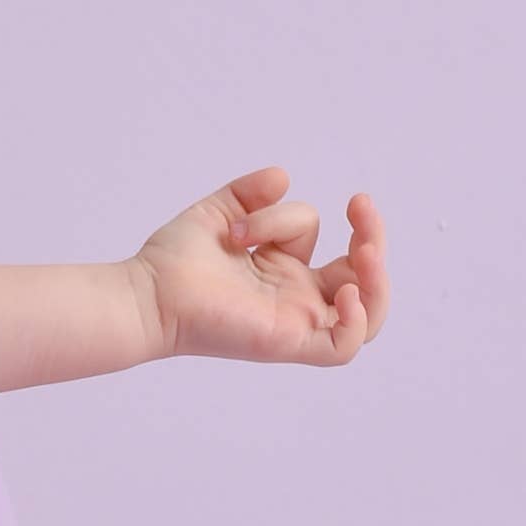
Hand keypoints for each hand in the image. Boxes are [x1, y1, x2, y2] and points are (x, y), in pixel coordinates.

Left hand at [131, 166, 387, 365]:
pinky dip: (358, 322)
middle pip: (365, 283)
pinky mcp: (287, 343)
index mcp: (288, 274)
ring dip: (378, 282)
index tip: (349, 198)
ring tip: (363, 248)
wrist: (147, 290)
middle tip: (358, 204)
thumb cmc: (175, 260)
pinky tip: (345, 292)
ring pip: (367, 319)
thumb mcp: (220, 212)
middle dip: (375, 240)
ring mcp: (295, 323)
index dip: (351, 225)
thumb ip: (251, 193)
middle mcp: (297, 300)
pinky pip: (341, 348)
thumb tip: (283, 177)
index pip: (343, 254)